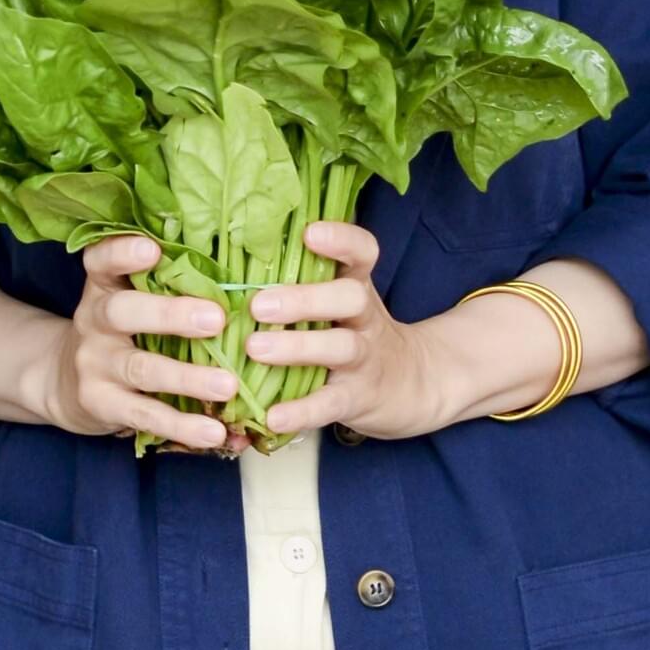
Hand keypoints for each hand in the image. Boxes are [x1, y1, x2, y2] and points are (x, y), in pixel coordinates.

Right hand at [43, 232, 238, 454]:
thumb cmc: (119, 332)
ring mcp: (94, 364)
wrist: (63, 381)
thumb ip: (169, 289)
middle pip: (122, 312)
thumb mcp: (129, 301)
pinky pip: (144, 415)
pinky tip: (214, 432)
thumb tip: (248, 286)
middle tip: (216, 318)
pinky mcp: (101, 403)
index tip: (151, 249)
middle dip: (169, 314)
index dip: (121, 253)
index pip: (101, 261)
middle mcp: (94, 321)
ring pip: (140, 368)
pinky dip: (182, 425)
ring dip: (187, 378)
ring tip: (227, 386)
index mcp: (104, 287)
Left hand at [243, 221, 444, 442]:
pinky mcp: (357, 398)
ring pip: (340, 347)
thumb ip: (304, 279)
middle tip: (259, 305)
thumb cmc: (355, 333)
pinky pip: (329, 404)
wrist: (413, 386)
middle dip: (305, 299)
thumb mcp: (341, 302)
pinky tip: (272, 416)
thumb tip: (236, 251)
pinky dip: (301, 411)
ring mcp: (364, 359)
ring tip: (255, 349)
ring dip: (297, 348)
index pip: (363, 253)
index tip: (310, 233)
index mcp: (356, 286)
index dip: (342, 240)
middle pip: (350, 297)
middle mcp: (364, 318)